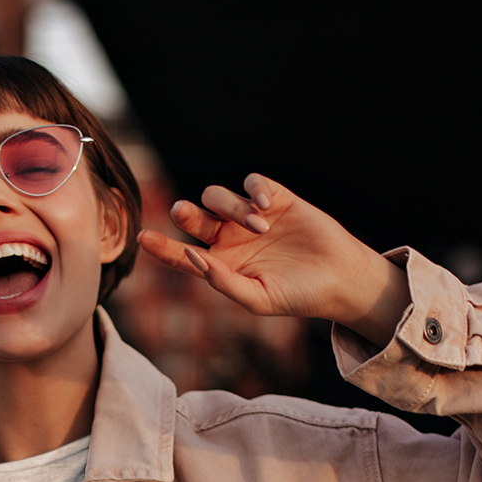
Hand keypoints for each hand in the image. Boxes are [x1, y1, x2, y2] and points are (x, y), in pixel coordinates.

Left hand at [137, 174, 410, 347]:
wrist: (339, 279)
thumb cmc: (297, 295)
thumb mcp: (257, 298)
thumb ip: (222, 281)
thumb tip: (193, 256)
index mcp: (220, 264)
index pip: (181, 254)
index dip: (162, 247)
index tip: (142, 239)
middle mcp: (229, 238)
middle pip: (194, 217)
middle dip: (186, 212)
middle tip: (184, 213)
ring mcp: (250, 216)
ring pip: (219, 197)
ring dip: (232, 207)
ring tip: (260, 226)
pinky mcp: (275, 198)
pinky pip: (252, 183)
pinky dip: (254, 190)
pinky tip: (267, 207)